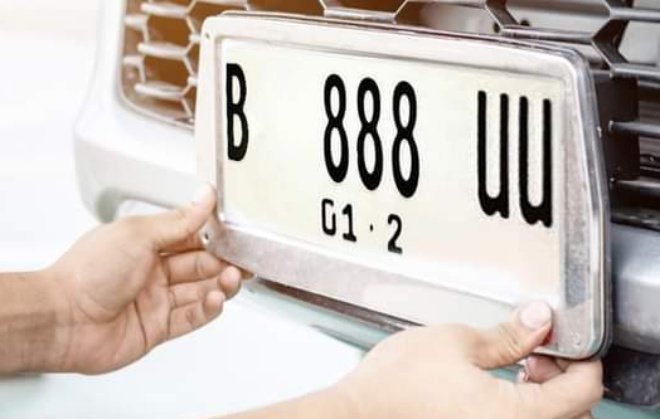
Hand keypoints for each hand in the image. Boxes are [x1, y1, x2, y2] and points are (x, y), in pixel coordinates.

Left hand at [49, 185, 242, 373]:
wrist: (61, 319)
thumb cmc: (88, 272)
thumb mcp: (139, 234)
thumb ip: (180, 220)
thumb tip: (205, 197)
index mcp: (145, 244)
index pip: (190, 237)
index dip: (214, 237)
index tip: (236, 234)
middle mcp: (151, 272)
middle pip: (200, 265)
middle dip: (223, 262)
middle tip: (242, 259)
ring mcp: (155, 301)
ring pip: (200, 291)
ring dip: (220, 284)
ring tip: (232, 278)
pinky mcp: (158, 328)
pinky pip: (192, 317)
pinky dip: (208, 308)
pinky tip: (217, 299)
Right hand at [334, 302, 602, 418]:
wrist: (357, 416)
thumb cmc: (396, 386)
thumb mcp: (457, 342)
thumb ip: (509, 335)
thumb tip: (539, 320)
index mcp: (516, 416)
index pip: (584, 391)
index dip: (583, 359)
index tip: (568, 341)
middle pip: (573, 414)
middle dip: (563, 377)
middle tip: (538, 350)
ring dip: (544, 396)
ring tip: (517, 366)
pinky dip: (520, 409)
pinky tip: (496, 387)